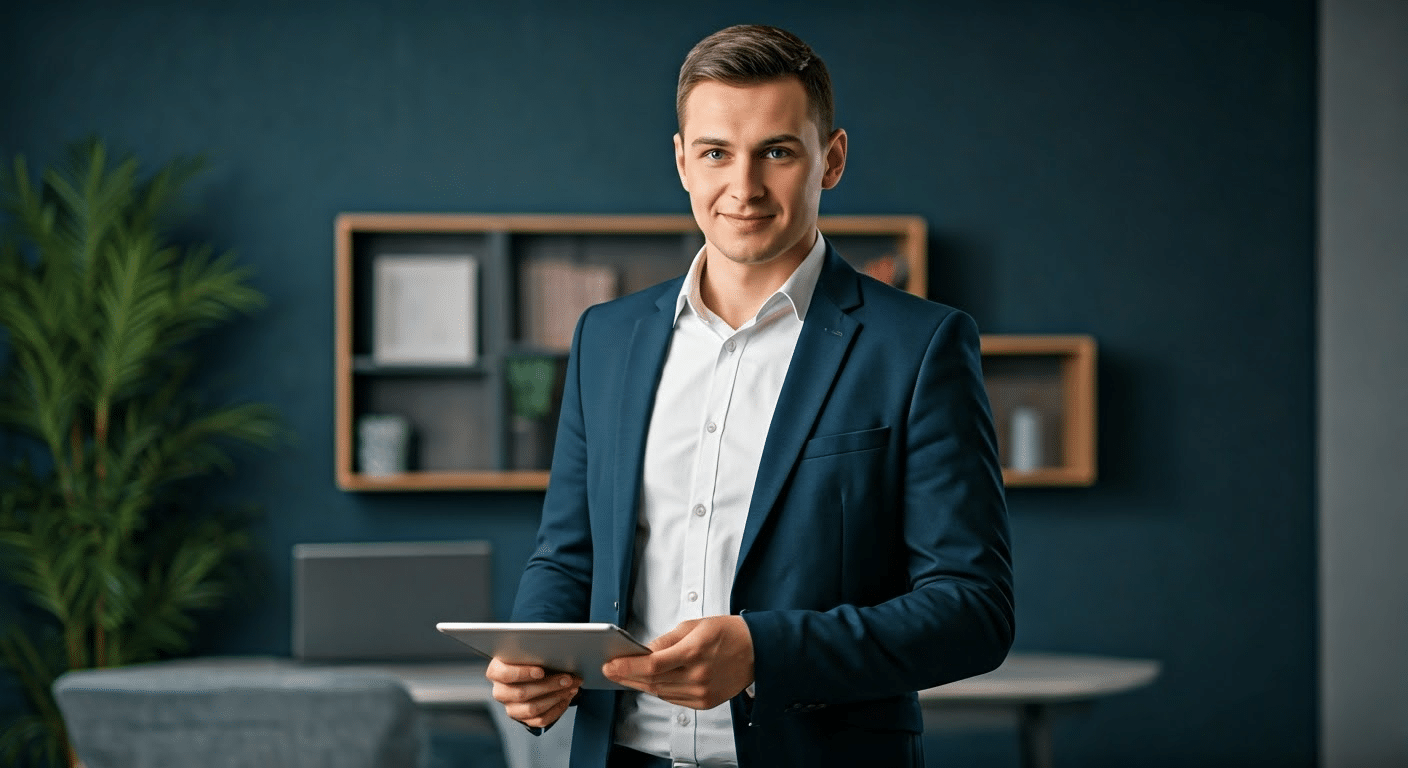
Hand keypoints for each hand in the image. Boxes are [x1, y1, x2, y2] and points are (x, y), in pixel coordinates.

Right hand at [485, 657, 580, 728]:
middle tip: (568, 679)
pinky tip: (567, 698)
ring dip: (556, 697)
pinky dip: (557, 709)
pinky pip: (540, 720)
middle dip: (549, 685)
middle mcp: (500, 692)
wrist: (531, 675)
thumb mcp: (528, 653)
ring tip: (572, 687)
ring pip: (532, 709)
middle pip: (521, 693)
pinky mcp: (523, 720)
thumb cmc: (530, 659)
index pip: (504, 674)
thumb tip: (559, 656)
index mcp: (496, 671)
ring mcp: (510, 708)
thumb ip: (536, 654)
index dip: (522, 673)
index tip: (541, 671)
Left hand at [601, 615, 753, 709]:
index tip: (610, 665)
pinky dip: (659, 690)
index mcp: (695, 651)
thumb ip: (666, 641)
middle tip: (611, 670)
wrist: (758, 650)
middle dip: (628, 676)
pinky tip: (650, 682)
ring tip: (625, 676)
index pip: (652, 664)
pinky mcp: (705, 702)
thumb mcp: (694, 626)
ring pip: (660, 692)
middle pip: (652, 681)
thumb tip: (642, 652)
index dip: (628, 667)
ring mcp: (702, 692)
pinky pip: (673, 699)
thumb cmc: (727, 632)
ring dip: (640, 685)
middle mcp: (698, 676)